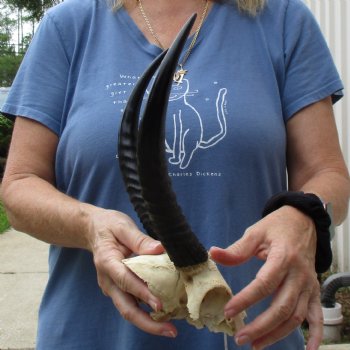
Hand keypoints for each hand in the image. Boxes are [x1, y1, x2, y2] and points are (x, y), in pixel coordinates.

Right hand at [87, 208, 176, 337]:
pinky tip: (163, 315)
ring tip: (170, 329)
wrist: (93, 230)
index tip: (159, 305)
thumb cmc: (109, 226)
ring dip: (148, 322)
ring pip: (129, 310)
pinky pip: (131, 303)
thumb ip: (140, 239)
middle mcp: (108, 280)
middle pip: (126, 308)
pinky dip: (146, 312)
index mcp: (108, 262)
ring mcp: (112, 287)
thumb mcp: (123, 226)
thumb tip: (160, 249)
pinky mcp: (118, 289)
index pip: (126, 281)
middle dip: (148, 323)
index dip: (143, 294)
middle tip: (171, 331)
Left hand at [210, 205, 322, 349]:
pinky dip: (316, 335)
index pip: (264, 284)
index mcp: (283, 257)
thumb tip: (212, 254)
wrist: (303, 221)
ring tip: (256, 344)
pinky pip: (317, 315)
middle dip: (261, 326)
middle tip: (240, 337)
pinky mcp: (314, 289)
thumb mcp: (256, 232)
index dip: (246, 300)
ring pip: (297, 316)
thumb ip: (236, 249)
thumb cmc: (277, 227)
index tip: (228, 311)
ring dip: (278, 334)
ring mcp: (309, 284)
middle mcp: (299, 274)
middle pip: (282, 307)